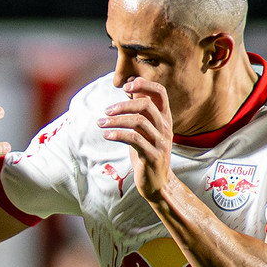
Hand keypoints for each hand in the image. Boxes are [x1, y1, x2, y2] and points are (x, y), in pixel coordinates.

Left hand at [98, 78, 174, 199]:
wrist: (157, 182)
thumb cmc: (147, 152)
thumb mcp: (144, 129)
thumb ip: (139, 110)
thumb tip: (129, 86)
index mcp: (165, 118)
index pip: (160, 92)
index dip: (144, 85)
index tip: (125, 85)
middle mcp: (165, 127)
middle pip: (146, 105)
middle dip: (123, 105)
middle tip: (106, 111)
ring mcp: (160, 141)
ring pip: (138, 121)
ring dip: (116, 121)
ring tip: (100, 123)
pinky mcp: (152, 155)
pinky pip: (134, 139)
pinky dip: (118, 134)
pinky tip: (106, 135)